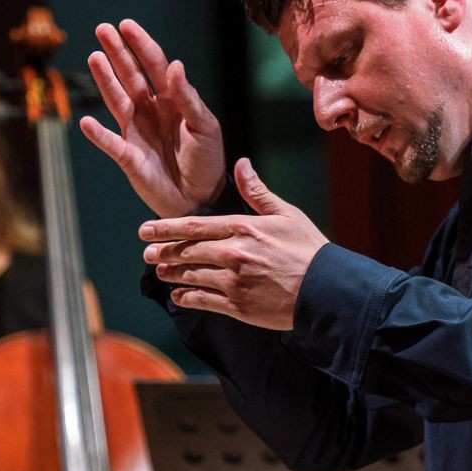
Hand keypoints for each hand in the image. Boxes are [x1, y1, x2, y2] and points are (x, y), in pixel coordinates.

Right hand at [82, 19, 226, 218]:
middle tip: (102, 29)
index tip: (127, 26)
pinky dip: (99, 134)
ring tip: (94, 57)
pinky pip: (110, 143)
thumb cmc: (207, 160)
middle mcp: (150, 110)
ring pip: (116, 100)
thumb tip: (175, 65)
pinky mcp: (128, 156)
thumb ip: (188, 98)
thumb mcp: (205, 127)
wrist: (201, 198)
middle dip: (117, 52)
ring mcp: (136, 131)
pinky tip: (88, 122)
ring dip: (105, 80)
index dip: (141, 46)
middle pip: (130, 76)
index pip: (154, 66)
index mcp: (172, 100)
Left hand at [139, 159, 328, 330]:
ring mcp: (233, 281)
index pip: (193, 226)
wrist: (326, 290)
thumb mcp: (286, 214)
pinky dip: (186, 298)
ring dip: (172, 274)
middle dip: (163, 252)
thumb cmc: (309, 250)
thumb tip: (242, 164)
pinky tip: (178, 296)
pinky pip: (202, 301)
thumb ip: (257, 192)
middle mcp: (232, 254)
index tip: (145, 230)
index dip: (165, 228)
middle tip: (148, 254)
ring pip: (190, 276)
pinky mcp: (237, 306)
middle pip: (186, 251)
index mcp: (242, 228)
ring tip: (161, 272)